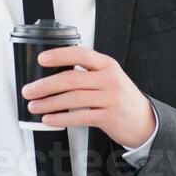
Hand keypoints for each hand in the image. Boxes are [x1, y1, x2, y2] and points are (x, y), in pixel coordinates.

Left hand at [21, 47, 154, 148]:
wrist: (145, 120)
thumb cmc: (121, 98)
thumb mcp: (109, 78)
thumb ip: (87, 73)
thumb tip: (53, 75)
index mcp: (107, 65)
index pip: (80, 54)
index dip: (59, 55)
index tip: (42, 59)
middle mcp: (109, 79)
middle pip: (71, 79)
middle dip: (45, 85)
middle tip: (29, 90)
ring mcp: (111, 98)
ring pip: (73, 99)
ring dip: (49, 103)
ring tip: (34, 106)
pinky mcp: (109, 117)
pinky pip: (80, 117)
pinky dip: (61, 119)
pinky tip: (49, 119)